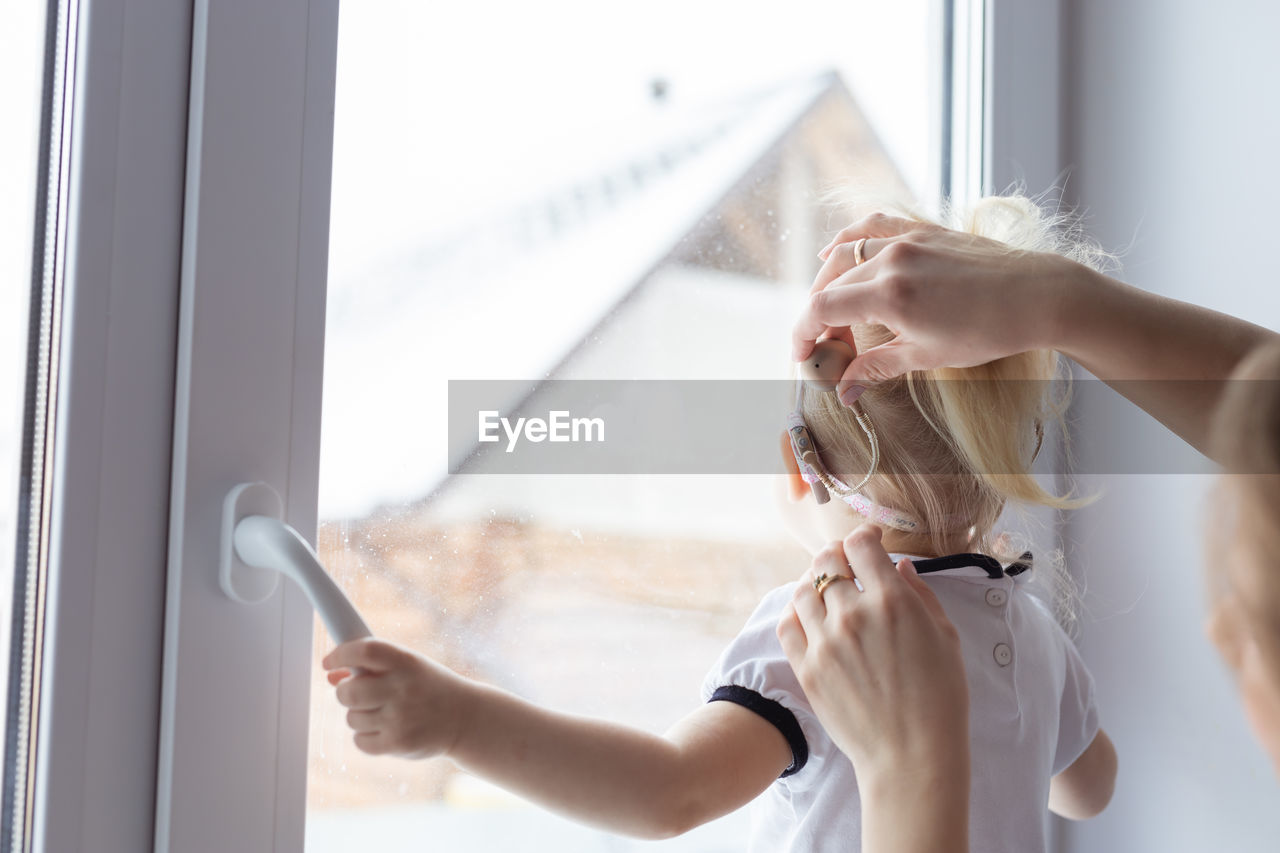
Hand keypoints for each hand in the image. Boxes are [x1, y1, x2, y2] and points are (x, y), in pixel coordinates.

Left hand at [322, 638, 475, 758]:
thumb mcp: (409, 667)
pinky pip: (360, 740)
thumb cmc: (429, 687)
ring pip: (351, 718)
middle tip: (355, 693)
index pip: (364, 650)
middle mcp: (403, 688)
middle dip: (344, 693)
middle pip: (348, 692)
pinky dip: (366, 736)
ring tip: (384, 713)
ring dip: (360, 716)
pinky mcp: (398, 743)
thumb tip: (331, 676)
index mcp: (406, 661)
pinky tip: (387, 729)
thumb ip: (373, 667)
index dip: (340, 654)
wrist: (465, 718)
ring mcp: (400, 718)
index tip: (329, 662)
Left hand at [776, 525, 969, 783]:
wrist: (911, 754)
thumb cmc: (940, 698)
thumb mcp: (946, 638)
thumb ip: (921, 595)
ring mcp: (825, 641)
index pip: (861, 546)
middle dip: (836, 556)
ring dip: (812, 583)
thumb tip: (901, 566)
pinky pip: (787, 625)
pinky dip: (795, 612)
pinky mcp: (806, 668)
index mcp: (892, 601)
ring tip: (825, 590)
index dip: (864, 538)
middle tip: (844, 564)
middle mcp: (853, 614)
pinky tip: (809, 616)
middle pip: (826, 562)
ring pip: (802, 590)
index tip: (869, 543)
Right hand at [794, 214, 1089, 401]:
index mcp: (888, 295)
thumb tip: (844, 392)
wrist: (1038, 295)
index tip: (801, 355)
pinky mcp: (923, 230)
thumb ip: (876, 368)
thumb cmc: (988, 330)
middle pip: (831, 286)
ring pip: (845, 255)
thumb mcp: (927, 356)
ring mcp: (907, 240)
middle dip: (820, 319)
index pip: (821, 309)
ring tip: (835, 312)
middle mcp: (891, 260)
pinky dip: (849, 238)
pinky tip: (835, 249)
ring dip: (830, 283)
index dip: (802, 334)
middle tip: (830, 349)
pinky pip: (872, 226)